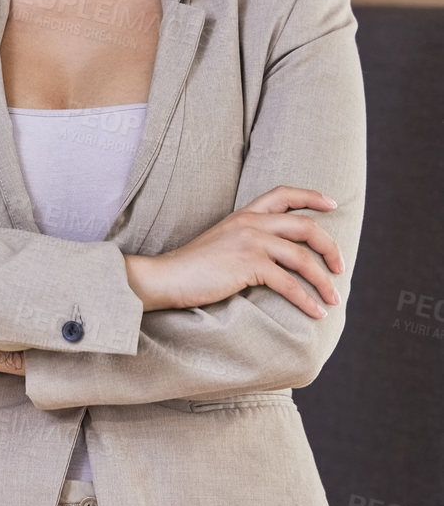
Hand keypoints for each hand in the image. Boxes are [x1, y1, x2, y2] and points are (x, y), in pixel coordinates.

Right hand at [125, 186, 343, 316]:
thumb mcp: (223, 241)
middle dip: (330, 248)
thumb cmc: (192, 267)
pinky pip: (289, 283)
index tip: (331, 205)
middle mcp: (250, 223)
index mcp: (244, 214)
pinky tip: (316, 311)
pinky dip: (307, 300)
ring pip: (303, 258)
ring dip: (324, 281)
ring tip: (334, 298)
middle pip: (306, 227)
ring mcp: (250, 242)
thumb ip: (248, 239)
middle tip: (340, 268)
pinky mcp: (248, 265)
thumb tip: (276, 256)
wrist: (166, 277)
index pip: (284, 194)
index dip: (311, 197)